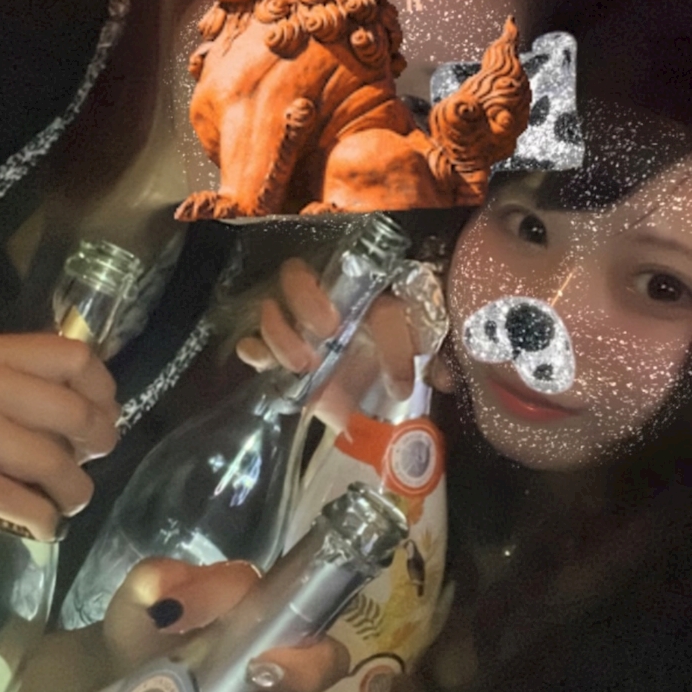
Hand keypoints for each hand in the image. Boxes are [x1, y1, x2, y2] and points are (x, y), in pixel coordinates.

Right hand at [0, 333, 119, 539]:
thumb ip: (29, 383)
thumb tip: (102, 412)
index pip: (74, 357)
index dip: (104, 391)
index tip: (104, 417)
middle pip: (71, 411)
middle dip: (97, 444)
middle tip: (90, 463)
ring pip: (49, 461)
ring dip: (75, 492)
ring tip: (70, 502)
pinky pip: (14, 501)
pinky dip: (43, 520)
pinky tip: (46, 527)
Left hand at [102, 558, 349, 691]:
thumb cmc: (139, 644)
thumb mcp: (137, 607)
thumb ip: (154, 582)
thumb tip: (176, 602)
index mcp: (259, 616)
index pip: (303, 610)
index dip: (295, 629)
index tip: (259, 656)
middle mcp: (280, 660)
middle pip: (326, 664)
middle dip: (302, 677)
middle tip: (256, 683)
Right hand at [235, 257, 448, 429]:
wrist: (367, 417)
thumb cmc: (390, 379)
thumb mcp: (413, 367)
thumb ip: (424, 360)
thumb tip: (442, 376)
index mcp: (362, 296)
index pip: (371, 295)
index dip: (386, 332)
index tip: (398, 379)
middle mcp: (321, 302)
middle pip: (295, 273)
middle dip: (306, 298)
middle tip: (328, 330)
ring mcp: (292, 328)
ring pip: (268, 306)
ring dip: (282, 333)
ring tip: (304, 365)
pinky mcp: (272, 359)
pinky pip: (248, 343)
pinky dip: (255, 351)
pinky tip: (271, 366)